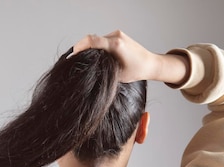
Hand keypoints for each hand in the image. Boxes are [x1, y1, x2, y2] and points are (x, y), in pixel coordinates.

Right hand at [69, 30, 188, 84]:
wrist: (151, 63)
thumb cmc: (137, 71)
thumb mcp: (117, 74)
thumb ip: (102, 69)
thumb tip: (88, 69)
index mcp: (116, 45)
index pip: (91, 40)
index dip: (79, 47)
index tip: (72, 55)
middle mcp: (116, 36)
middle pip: (92, 39)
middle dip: (83, 48)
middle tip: (77, 60)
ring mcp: (117, 34)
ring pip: (97, 39)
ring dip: (91, 48)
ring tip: (88, 60)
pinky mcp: (118, 35)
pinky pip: (103, 39)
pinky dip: (98, 46)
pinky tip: (98, 57)